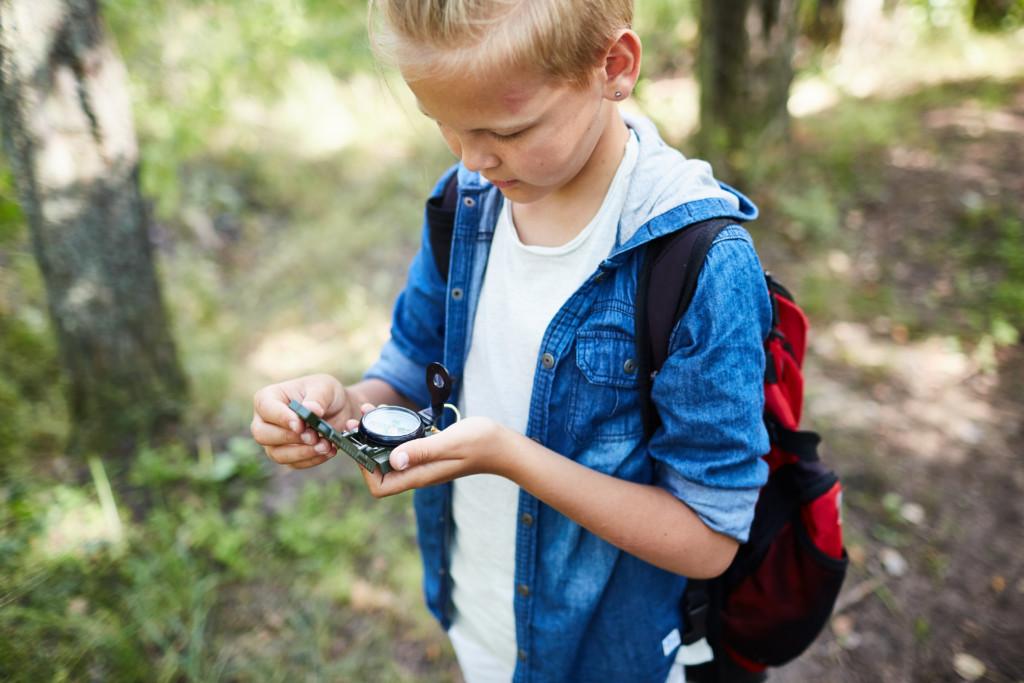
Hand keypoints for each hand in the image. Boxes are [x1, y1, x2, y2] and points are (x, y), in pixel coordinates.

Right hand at [251, 374, 358, 468]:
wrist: (338, 409)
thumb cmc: (325, 393)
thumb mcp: (325, 387)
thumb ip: (317, 399)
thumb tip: (311, 410)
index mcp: (268, 398)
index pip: (265, 409)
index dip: (281, 418)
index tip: (300, 425)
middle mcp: (265, 421)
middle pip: (263, 435)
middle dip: (290, 438)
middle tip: (314, 436)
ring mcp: (274, 441)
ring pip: (278, 454)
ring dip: (303, 453)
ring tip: (326, 445)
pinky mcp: (287, 456)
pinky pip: (295, 463)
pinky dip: (313, 459)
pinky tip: (329, 450)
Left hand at [347, 413, 509, 496]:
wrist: (502, 445)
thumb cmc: (479, 443)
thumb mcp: (448, 443)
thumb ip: (421, 451)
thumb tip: (392, 460)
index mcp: (419, 475)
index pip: (380, 487)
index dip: (365, 470)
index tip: (362, 445)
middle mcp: (417, 472)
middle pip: (379, 470)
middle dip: (364, 447)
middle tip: (356, 423)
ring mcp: (423, 462)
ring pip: (389, 454)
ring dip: (375, 435)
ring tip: (368, 412)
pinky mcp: (428, 451)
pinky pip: (402, 444)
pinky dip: (391, 430)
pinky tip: (390, 413)